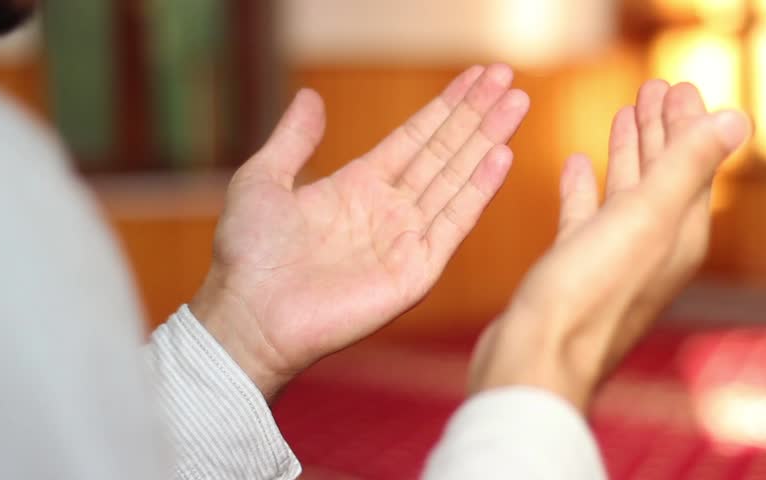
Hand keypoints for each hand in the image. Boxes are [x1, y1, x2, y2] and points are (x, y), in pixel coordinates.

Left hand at [190, 65, 529, 397]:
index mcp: (358, 187)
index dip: (446, 108)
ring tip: (516, 103)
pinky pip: (453, 223)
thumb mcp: (263, 180)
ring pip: (456, 179)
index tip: (476, 77)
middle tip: (507, 77)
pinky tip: (500, 156)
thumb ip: (293, 139)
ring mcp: (405, 240)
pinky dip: (478, 189)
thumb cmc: (248, 255)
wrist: (249, 315)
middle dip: (476, 115)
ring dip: (487, 141)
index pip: (415, 138)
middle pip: (444, 153)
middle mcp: (389, 210)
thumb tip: (312, 97)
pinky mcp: (416, 271)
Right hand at [468, 81, 750, 410]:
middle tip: (653, 89)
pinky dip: (585, 187)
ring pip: (625, 193)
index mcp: (678, 235)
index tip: (677, 85)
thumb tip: (736, 121)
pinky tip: (575, 165)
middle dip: (660, 131)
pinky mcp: (573, 266)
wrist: (535, 356)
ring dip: (626, 153)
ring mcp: (610, 258)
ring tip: (623, 116)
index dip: (688, 124)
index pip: (693, 166)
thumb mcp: (644, 220)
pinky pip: (586, 215)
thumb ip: (686, 168)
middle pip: (662, 176)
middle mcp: (651, 247)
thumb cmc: (588, 294)